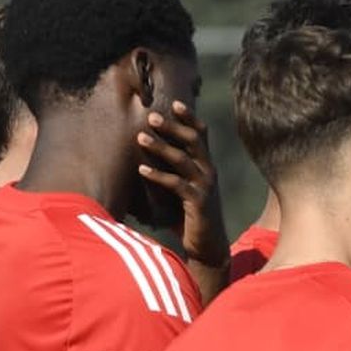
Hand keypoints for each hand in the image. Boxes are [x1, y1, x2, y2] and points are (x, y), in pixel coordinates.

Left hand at [138, 101, 225, 265]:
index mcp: (207, 166)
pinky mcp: (198, 203)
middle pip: (193, 141)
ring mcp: (205, 187)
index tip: (174, 103)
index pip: (201, 136)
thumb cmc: (190, 217)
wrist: (208, 247)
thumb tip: (145, 157)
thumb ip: (171, 173)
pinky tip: (142, 169)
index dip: (190, 118)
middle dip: (173, 127)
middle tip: (152, 116)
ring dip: (161, 147)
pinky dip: (158, 175)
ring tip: (141, 137)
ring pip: (183, 160)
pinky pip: (176, 184)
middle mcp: (209, 173)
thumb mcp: (182, 191)